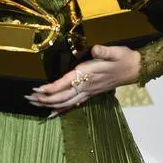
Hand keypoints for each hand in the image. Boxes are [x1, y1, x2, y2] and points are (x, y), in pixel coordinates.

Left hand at [26, 44, 140, 116]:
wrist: (135, 69)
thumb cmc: (123, 58)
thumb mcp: (115, 51)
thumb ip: (104, 51)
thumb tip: (96, 49)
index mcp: (88, 74)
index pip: (65, 84)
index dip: (51, 88)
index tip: (37, 89)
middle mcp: (86, 86)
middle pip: (61, 97)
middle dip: (44, 99)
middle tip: (28, 97)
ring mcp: (88, 92)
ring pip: (65, 103)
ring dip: (49, 105)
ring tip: (34, 104)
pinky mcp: (90, 94)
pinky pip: (73, 104)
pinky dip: (61, 110)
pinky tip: (52, 114)